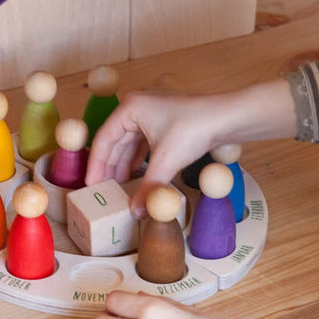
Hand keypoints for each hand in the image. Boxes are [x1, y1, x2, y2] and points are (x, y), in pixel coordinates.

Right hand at [85, 91, 224, 216]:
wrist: (227, 118)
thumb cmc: (195, 128)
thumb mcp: (166, 162)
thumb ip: (148, 188)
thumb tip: (136, 212)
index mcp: (130, 108)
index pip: (104, 139)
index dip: (96, 164)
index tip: (91, 184)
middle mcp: (138, 106)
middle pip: (115, 140)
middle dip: (110, 166)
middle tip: (103, 189)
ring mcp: (153, 112)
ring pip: (130, 142)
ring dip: (125, 164)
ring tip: (119, 185)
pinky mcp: (166, 121)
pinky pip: (144, 142)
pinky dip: (140, 159)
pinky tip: (138, 174)